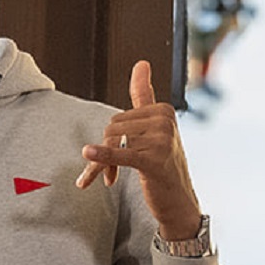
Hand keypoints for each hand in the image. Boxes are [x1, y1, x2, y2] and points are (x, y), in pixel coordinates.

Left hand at [75, 58, 202, 238]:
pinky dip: (102, 157)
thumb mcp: (155, 127)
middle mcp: (164, 120)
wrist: (178, 201)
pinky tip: (87, 154)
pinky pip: (120, 154)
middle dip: (105, 152)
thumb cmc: (163, 165)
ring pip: (111, 142)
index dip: (111, 140)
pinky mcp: (153, 160)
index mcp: (163, 110)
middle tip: (109, 175)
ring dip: (102, 165)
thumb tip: (141, 62)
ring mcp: (161, 139)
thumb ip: (145, 95)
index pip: (119, 118)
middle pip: (112, 128)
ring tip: (109, 180)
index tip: (109, 155)